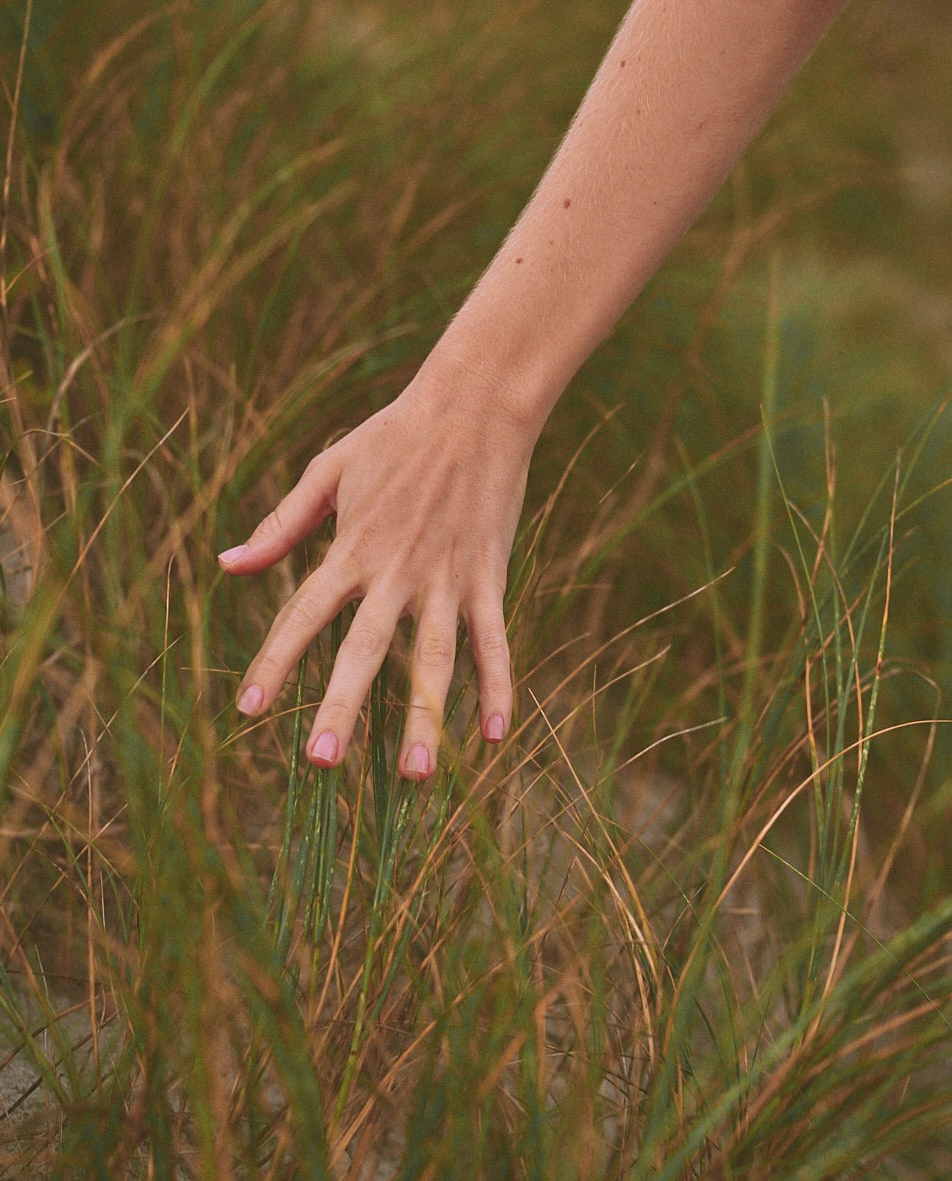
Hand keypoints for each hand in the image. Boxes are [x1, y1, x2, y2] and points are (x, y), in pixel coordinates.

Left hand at [219, 371, 531, 777]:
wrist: (476, 404)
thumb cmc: (396, 434)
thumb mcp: (328, 471)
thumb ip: (280, 525)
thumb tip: (226, 565)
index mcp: (351, 548)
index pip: (303, 615)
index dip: (275, 661)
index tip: (249, 710)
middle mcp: (396, 572)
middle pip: (365, 651)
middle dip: (343, 708)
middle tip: (320, 763)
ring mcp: (448, 578)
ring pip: (436, 660)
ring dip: (426, 718)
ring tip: (416, 776)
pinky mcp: (489, 577)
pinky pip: (494, 641)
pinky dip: (498, 687)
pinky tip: (495, 738)